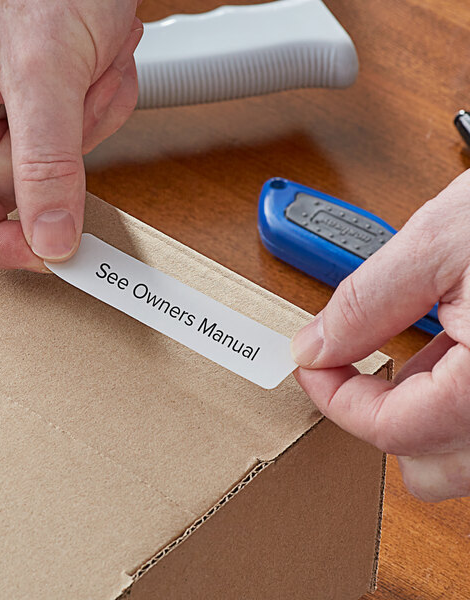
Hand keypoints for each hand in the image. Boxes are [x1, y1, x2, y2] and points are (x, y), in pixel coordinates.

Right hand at [0, 0, 141, 269]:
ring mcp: (8, 107)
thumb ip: (45, 162)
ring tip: (87, 62)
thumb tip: (50, 238)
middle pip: (9, 184)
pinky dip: (103, 106)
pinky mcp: (49, 106)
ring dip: (87, 120)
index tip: (43, 256)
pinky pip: (83, 141)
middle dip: (59, 150)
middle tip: (77, 97)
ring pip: (55, 166)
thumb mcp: (43, 67)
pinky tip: (98, 63)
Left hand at [291, 170, 469, 501]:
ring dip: (421, 416)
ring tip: (410, 357)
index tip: (312, 364)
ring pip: (459, 456)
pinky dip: (457, 403)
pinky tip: (452, 355)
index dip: (333, 398)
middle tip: (355, 368)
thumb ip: (366, 304)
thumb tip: (316, 346)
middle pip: (427, 466)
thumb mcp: (440, 243)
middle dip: (379, 417)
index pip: (388, 430)